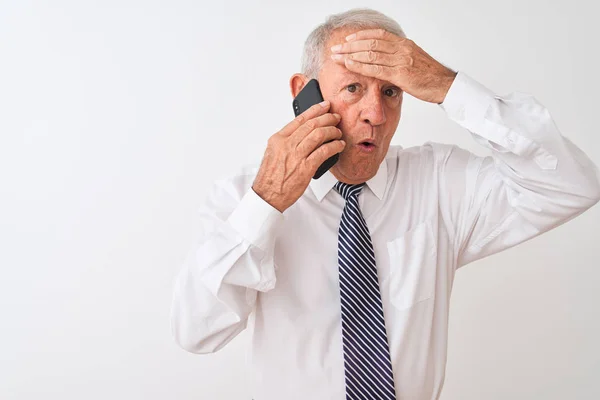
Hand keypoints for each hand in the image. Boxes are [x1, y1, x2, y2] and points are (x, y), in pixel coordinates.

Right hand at [252, 101, 344, 212]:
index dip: (315, 110)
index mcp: (278, 139)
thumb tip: (303, 133)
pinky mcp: (305, 168)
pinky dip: (334, 146)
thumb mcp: (273, 154)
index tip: (324, 106)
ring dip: (332, 131)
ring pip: (319, 135)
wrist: (267, 195)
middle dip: (327, 118)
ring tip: (338, 132)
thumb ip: (286, 142)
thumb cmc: (271, 177)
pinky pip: (324, 151)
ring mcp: (296, 156)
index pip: (299, 119)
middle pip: (311, 124)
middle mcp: (286, 144)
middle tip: (335, 118)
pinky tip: (339, 145)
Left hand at [330, 29, 456, 103]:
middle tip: (336, 48)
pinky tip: (349, 66)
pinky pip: (376, 68)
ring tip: (337, 57)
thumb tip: (387, 59)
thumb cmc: (431, 76)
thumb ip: (400, 58)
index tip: (348, 39)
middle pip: (370, 43)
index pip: (379, 35)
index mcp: (405, 44)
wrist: (445, 85)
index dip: (361, 36)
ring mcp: (401, 61)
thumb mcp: (414, 61)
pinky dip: (360, 66)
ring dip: (351, 55)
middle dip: (350, 45)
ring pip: (370, 54)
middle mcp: (402, 49)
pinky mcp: (400, 75)